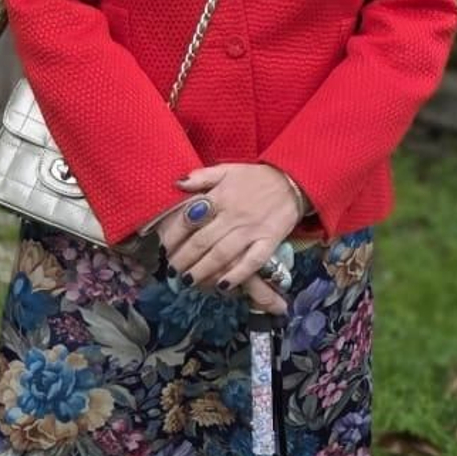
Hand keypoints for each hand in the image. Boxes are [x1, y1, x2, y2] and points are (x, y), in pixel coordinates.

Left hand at [159, 162, 301, 311]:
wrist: (292, 181)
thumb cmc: (255, 178)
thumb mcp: (227, 170)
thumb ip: (201, 176)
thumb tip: (176, 183)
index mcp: (220, 196)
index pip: (189, 218)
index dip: (173, 235)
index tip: (163, 247)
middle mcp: (233, 215)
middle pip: (202, 241)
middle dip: (183, 259)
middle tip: (172, 270)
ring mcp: (251, 230)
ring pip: (222, 255)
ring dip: (202, 270)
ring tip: (188, 280)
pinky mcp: (269, 241)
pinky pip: (251, 262)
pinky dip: (237, 275)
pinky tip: (222, 286)